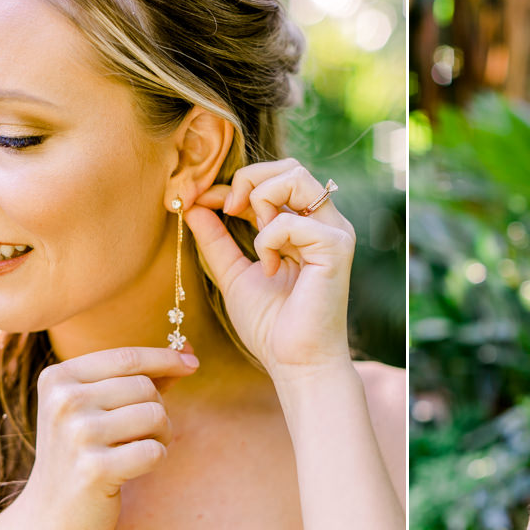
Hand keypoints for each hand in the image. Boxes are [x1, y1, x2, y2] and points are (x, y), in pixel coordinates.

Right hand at [17, 346, 196, 529]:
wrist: (50, 514)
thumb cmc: (82, 452)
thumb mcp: (96, 406)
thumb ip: (138, 377)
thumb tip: (187, 352)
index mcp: (58, 378)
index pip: (127, 358)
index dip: (165, 358)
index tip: (192, 364)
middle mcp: (64, 402)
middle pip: (145, 387)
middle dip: (157, 408)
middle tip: (141, 433)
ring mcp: (77, 435)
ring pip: (155, 415)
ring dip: (160, 435)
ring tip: (136, 449)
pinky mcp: (95, 469)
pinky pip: (155, 451)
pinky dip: (156, 459)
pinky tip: (132, 469)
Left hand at [184, 159, 354, 373]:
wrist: (295, 362)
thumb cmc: (271, 325)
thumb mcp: (233, 273)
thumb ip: (216, 239)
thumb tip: (193, 204)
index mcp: (305, 225)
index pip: (276, 178)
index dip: (236, 182)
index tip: (203, 199)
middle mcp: (324, 222)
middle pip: (290, 166)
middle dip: (249, 180)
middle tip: (228, 209)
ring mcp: (334, 232)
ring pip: (297, 177)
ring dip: (261, 200)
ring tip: (255, 241)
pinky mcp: (336, 248)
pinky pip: (292, 220)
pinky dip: (269, 240)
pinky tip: (271, 269)